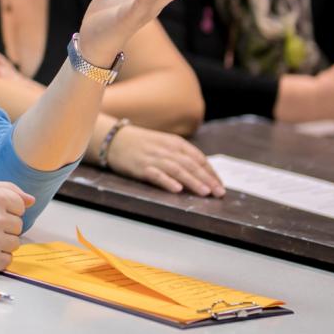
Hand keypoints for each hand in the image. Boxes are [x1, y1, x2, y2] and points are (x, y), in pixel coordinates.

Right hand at [104, 125, 224, 196]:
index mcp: (175, 142)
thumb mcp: (164, 143)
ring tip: (205, 193)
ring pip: (177, 170)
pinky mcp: (141, 167)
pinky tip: (177, 189)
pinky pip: (156, 175)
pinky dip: (167, 181)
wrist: (113, 139)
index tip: (220, 185)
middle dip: (207, 179)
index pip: (198, 158)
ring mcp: (153, 158)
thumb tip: (202, 172)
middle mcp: (166, 149)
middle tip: (219, 193)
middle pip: (191, 164)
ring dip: (193, 181)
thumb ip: (181, 155)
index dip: (211, 172)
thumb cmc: (141, 144)